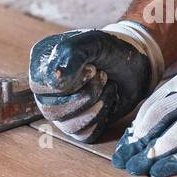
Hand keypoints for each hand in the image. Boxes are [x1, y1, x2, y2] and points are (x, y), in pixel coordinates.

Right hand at [28, 21, 162, 142]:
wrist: (136, 64)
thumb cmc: (110, 49)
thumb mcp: (92, 42)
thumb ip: (71, 55)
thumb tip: (54, 79)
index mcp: (42, 67)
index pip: (40, 86)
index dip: (69, 82)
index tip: (92, 68)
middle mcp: (47, 92)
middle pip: (52, 110)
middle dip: (86, 94)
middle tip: (103, 75)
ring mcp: (62, 112)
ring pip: (68, 125)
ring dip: (96, 105)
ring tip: (108, 85)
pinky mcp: (80, 126)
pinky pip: (85, 134)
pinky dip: (102, 118)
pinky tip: (109, 99)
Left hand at [112, 49, 176, 176]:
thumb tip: (157, 114)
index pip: (155, 101)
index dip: (140, 121)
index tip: (132, 135)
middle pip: (159, 116)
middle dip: (141, 136)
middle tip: (130, 153)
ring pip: (175, 133)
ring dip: (156, 150)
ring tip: (144, 163)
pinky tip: (165, 168)